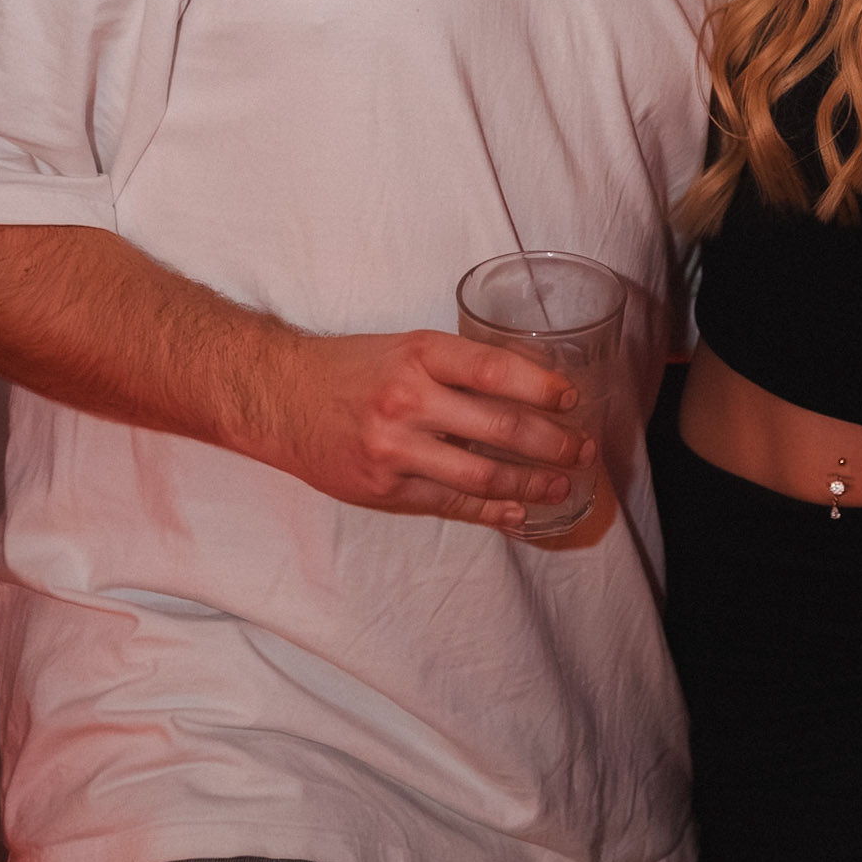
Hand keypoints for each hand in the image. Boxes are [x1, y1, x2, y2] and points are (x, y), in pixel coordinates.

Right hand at [261, 328, 594, 534]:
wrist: (278, 397)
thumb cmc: (350, 368)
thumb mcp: (406, 348)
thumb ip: (457, 366)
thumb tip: (529, 387)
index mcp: (420, 354)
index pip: (495, 370)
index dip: (541, 387)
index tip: (572, 399)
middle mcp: (409, 399)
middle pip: (499, 427)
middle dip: (552, 443)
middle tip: (583, 449)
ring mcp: (395, 448)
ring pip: (481, 474)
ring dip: (531, 484)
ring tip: (562, 485)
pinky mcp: (383, 487)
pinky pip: (450, 504)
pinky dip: (491, 511)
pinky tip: (519, 513)